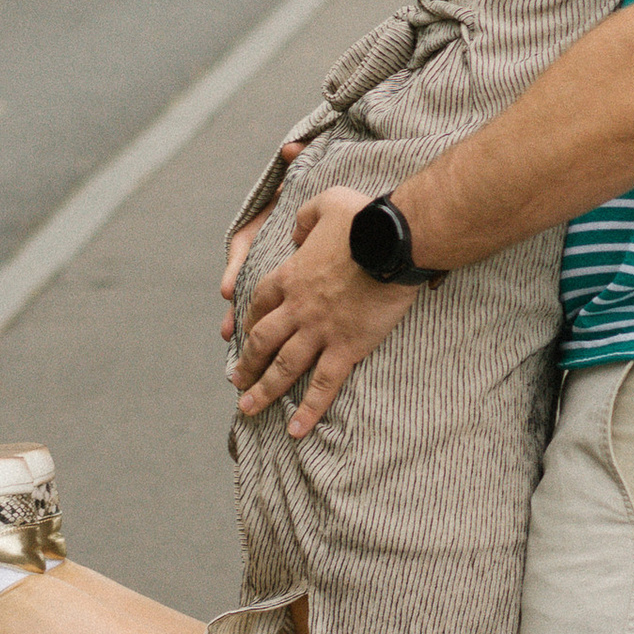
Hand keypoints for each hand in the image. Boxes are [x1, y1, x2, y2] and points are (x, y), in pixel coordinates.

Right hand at [219, 141, 303, 342]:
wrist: (326, 201)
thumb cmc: (312, 191)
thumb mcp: (304, 176)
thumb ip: (295, 162)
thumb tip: (292, 147)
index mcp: (261, 229)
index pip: (242, 248)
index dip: (234, 269)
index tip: (227, 288)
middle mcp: (263, 253)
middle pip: (244, 284)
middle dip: (237, 309)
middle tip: (228, 332)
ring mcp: (275, 272)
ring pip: (257, 301)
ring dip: (246, 325)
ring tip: (236, 347)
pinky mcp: (289, 286)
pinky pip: (276, 308)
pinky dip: (269, 325)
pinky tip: (265, 346)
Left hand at [230, 184, 420, 437]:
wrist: (397, 242)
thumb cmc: (367, 219)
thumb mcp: (328, 203)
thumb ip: (305, 217)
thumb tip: (296, 232)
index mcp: (291, 275)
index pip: (259, 303)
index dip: (248, 321)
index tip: (242, 334)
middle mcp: (298, 307)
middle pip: (262, 341)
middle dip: (246, 364)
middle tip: (236, 381)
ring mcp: (320, 330)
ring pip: (284, 367)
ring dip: (263, 391)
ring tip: (248, 409)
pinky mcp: (346, 347)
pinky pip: (323, 384)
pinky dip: (309, 409)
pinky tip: (295, 430)